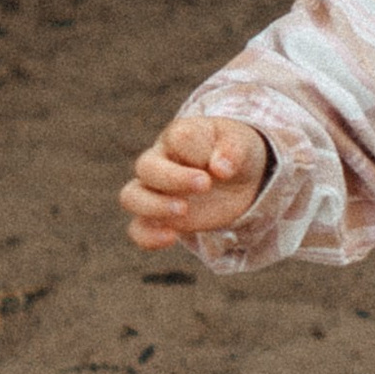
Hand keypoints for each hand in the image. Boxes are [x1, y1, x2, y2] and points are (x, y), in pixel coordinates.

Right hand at [121, 113, 272, 250]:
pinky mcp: (160, 218)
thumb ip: (233, 151)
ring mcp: (156, 190)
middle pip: (146, 167)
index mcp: (181, 136)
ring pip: (131, 196)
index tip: (218, 169)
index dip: (194, 153)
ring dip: (152, 206)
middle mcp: (160, 160)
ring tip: (183, 211)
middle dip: (172, 179)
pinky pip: (138, 228)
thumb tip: (220, 168)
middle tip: (206, 186)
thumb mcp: (243, 145)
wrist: (237, 178)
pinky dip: (148, 236)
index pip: (176, 138)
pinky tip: (172, 237)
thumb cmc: (234, 153)